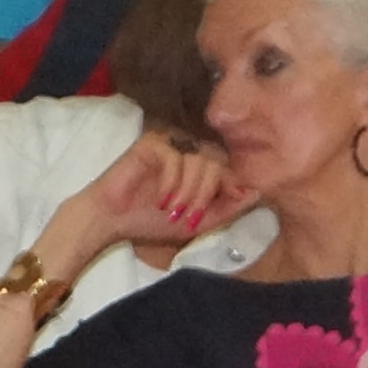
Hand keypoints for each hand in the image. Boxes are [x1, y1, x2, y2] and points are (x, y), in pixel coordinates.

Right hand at [47, 133, 242, 283]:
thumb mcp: (196, 223)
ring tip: (170, 209)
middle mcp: (189, 155)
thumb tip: (257, 193)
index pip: (229, 171)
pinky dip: (171, 182)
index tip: (211, 210)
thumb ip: (227, 209)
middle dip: (204, 195)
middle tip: (186, 216)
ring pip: (199, 162)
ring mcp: (172, 147)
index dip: (228, 189)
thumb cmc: (149, 221)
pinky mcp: (153, 143)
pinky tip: (159, 198)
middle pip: (216, 165)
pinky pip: (176, 157)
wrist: (111, 219)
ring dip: (187, 191)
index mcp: (201, 173)